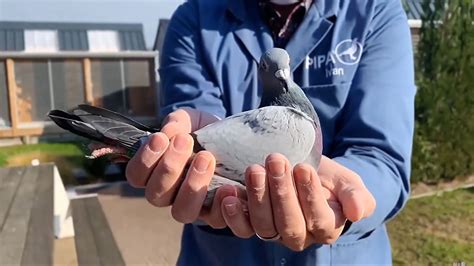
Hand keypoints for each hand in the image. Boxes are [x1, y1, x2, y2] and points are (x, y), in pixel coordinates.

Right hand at [125, 108, 238, 227]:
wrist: (232, 138)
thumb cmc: (201, 130)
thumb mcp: (189, 120)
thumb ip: (176, 122)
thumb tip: (169, 132)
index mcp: (153, 173)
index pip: (136, 175)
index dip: (145, 159)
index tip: (160, 138)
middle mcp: (167, 194)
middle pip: (156, 195)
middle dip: (169, 167)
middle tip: (185, 141)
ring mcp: (189, 206)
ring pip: (181, 211)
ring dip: (192, 185)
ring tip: (206, 157)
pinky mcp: (213, 213)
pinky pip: (213, 218)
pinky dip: (219, 203)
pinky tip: (227, 184)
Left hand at [220, 154, 375, 250]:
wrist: (302, 170)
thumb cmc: (327, 178)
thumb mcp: (346, 182)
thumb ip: (355, 196)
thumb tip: (357, 213)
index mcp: (326, 228)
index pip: (319, 219)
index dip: (311, 195)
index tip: (304, 167)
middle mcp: (299, 236)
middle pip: (289, 223)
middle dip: (282, 192)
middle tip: (276, 161)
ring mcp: (273, 232)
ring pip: (264, 225)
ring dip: (258, 197)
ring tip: (255, 169)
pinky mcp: (250, 225)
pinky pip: (241, 228)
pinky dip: (233, 214)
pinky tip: (229, 195)